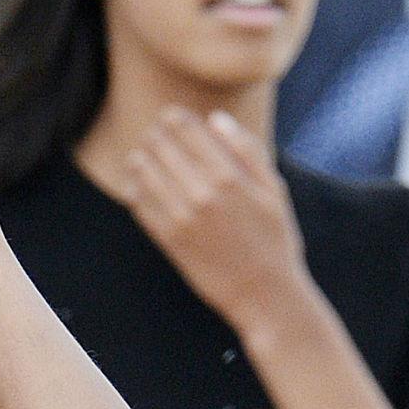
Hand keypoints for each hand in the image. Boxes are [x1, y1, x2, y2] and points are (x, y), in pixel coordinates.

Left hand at [118, 107, 309, 332]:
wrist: (263, 293)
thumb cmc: (274, 238)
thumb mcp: (273, 191)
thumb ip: (246, 151)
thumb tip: (216, 119)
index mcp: (229, 177)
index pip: (189, 133)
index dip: (174, 119)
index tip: (170, 115)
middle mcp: (201, 194)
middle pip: (163, 150)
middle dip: (154, 136)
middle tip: (152, 133)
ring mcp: (181, 218)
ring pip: (146, 175)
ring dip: (139, 160)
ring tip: (139, 154)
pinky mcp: (168, 240)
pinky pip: (141, 207)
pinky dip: (134, 190)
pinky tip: (134, 183)